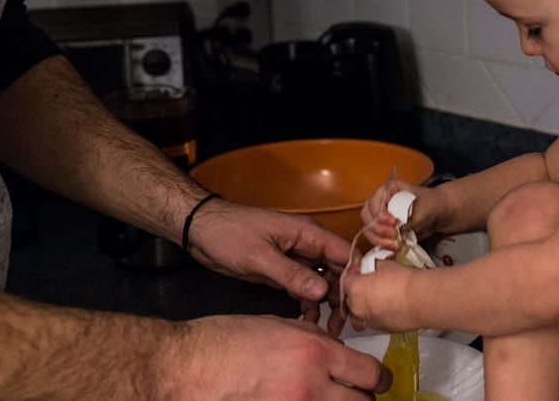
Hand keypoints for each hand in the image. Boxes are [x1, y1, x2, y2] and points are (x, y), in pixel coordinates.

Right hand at [169, 314, 390, 399]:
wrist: (187, 367)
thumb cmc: (227, 340)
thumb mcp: (279, 324)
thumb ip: (314, 339)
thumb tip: (336, 352)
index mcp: (315, 353)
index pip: (370, 374)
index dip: (379, 378)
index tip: (377, 379)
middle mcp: (311, 387)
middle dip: (363, 398)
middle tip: (355, 393)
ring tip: (329, 397)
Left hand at [185, 199, 350, 335]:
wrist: (201, 230)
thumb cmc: (229, 233)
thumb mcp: (260, 256)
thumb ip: (291, 274)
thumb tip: (322, 291)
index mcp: (307, 233)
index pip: (343, 252)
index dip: (354, 276)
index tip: (357, 302)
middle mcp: (307, 244)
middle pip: (337, 269)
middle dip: (343, 295)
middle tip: (343, 323)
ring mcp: (296, 257)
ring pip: (322, 281)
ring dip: (327, 303)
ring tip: (328, 327)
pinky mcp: (283, 270)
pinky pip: (304, 287)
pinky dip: (308, 302)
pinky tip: (307, 319)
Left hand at [342, 257, 415, 333]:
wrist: (421, 300)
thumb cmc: (404, 282)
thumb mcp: (385, 264)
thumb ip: (372, 265)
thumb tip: (372, 265)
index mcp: (354, 290)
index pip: (346, 280)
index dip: (354, 274)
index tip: (361, 271)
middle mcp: (357, 308)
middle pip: (350, 299)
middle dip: (357, 291)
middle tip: (370, 283)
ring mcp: (369, 321)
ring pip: (359, 314)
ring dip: (364, 306)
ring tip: (377, 297)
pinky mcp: (382, 329)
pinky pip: (373, 322)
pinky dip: (376, 315)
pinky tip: (388, 306)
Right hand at [360, 180, 441, 248]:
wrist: (438, 213)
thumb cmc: (431, 205)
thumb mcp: (422, 210)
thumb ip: (408, 219)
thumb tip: (397, 230)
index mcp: (389, 189)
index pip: (374, 202)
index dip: (380, 214)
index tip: (394, 222)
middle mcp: (381, 200)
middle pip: (367, 216)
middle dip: (379, 228)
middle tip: (395, 235)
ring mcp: (380, 215)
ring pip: (369, 229)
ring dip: (380, 239)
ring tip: (396, 245)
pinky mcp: (383, 228)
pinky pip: (376, 238)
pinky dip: (383, 245)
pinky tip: (394, 248)